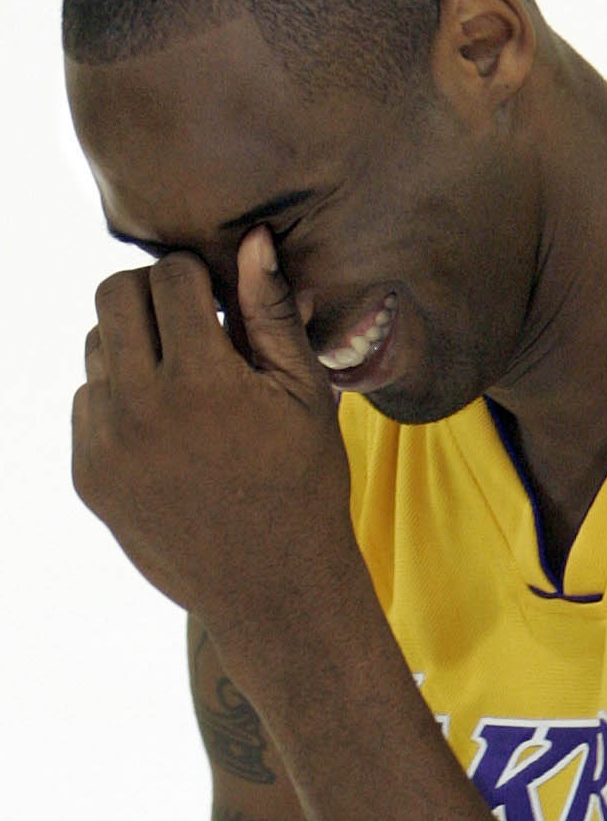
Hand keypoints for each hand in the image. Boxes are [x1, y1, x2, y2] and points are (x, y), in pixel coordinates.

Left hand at [72, 228, 357, 652]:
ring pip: (97, 347)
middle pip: (114, 297)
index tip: (227, 304)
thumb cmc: (304, 477)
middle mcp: (140, 408)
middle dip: (155, 294)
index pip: (169, 276)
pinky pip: (89, 400)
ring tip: (190, 383)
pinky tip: (172, 428)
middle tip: (198, 324)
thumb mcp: (304, 391)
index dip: (202, 277)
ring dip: (137, 345)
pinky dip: (123, 396)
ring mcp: (105, 443)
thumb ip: (270, 312)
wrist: (270, 582)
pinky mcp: (87, 472)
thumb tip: (251, 239)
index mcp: (203, 382)